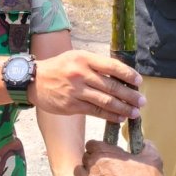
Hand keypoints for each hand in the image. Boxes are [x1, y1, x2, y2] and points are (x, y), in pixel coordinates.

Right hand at [29, 50, 144, 120]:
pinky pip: (95, 112)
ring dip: (123, 108)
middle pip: (112, 86)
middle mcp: (81, 74)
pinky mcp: (71, 105)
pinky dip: (110, 116)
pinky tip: (119, 118)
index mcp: (84, 59)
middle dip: (130, 95)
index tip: (139, 81)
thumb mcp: (75, 57)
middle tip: (142, 101)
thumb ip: (95, 64)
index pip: (112, 66)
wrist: (33, 80)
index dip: (128, 75)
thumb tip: (120, 75)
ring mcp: (76, 90)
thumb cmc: (58, 68)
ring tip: (134, 112)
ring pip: (106, 101)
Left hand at [62, 141, 164, 175]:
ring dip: (83, 175)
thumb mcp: (152, 158)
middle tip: (101, 170)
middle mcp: (93, 165)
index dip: (96, 149)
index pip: (91, 144)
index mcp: (105, 153)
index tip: (103, 154)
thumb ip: (147, 146)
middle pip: (84, 158)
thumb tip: (146, 142)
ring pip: (77, 173)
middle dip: (91, 162)